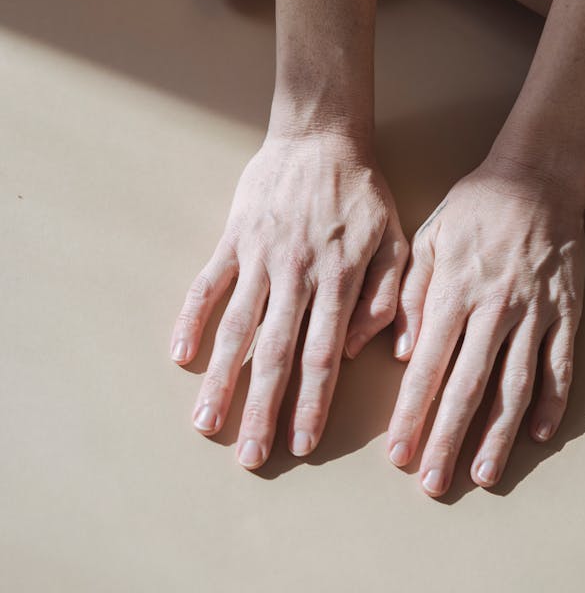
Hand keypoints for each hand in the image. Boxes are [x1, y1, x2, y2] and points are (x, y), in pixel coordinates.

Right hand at [170, 131, 407, 467]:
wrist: (320, 137)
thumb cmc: (362, 194)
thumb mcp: (397, 242)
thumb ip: (387, 299)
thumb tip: (361, 351)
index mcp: (339, 280)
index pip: (324, 355)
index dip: (311, 402)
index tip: (300, 443)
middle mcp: (296, 274)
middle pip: (276, 353)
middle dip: (262, 409)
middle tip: (249, 456)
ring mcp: (260, 257)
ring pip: (237, 327)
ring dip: (221, 378)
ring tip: (205, 422)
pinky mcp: (233, 238)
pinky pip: (208, 283)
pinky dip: (192, 318)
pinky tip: (180, 355)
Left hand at [387, 155, 584, 495]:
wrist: (536, 177)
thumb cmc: (474, 209)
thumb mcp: (428, 239)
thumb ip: (410, 296)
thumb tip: (403, 354)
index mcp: (453, 293)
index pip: (427, 368)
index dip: (411, 415)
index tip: (397, 454)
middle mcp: (494, 309)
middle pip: (468, 387)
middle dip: (447, 440)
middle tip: (433, 484)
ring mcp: (535, 313)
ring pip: (515, 386)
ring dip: (498, 435)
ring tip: (485, 475)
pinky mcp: (567, 311)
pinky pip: (560, 365)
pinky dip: (551, 402)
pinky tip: (538, 435)